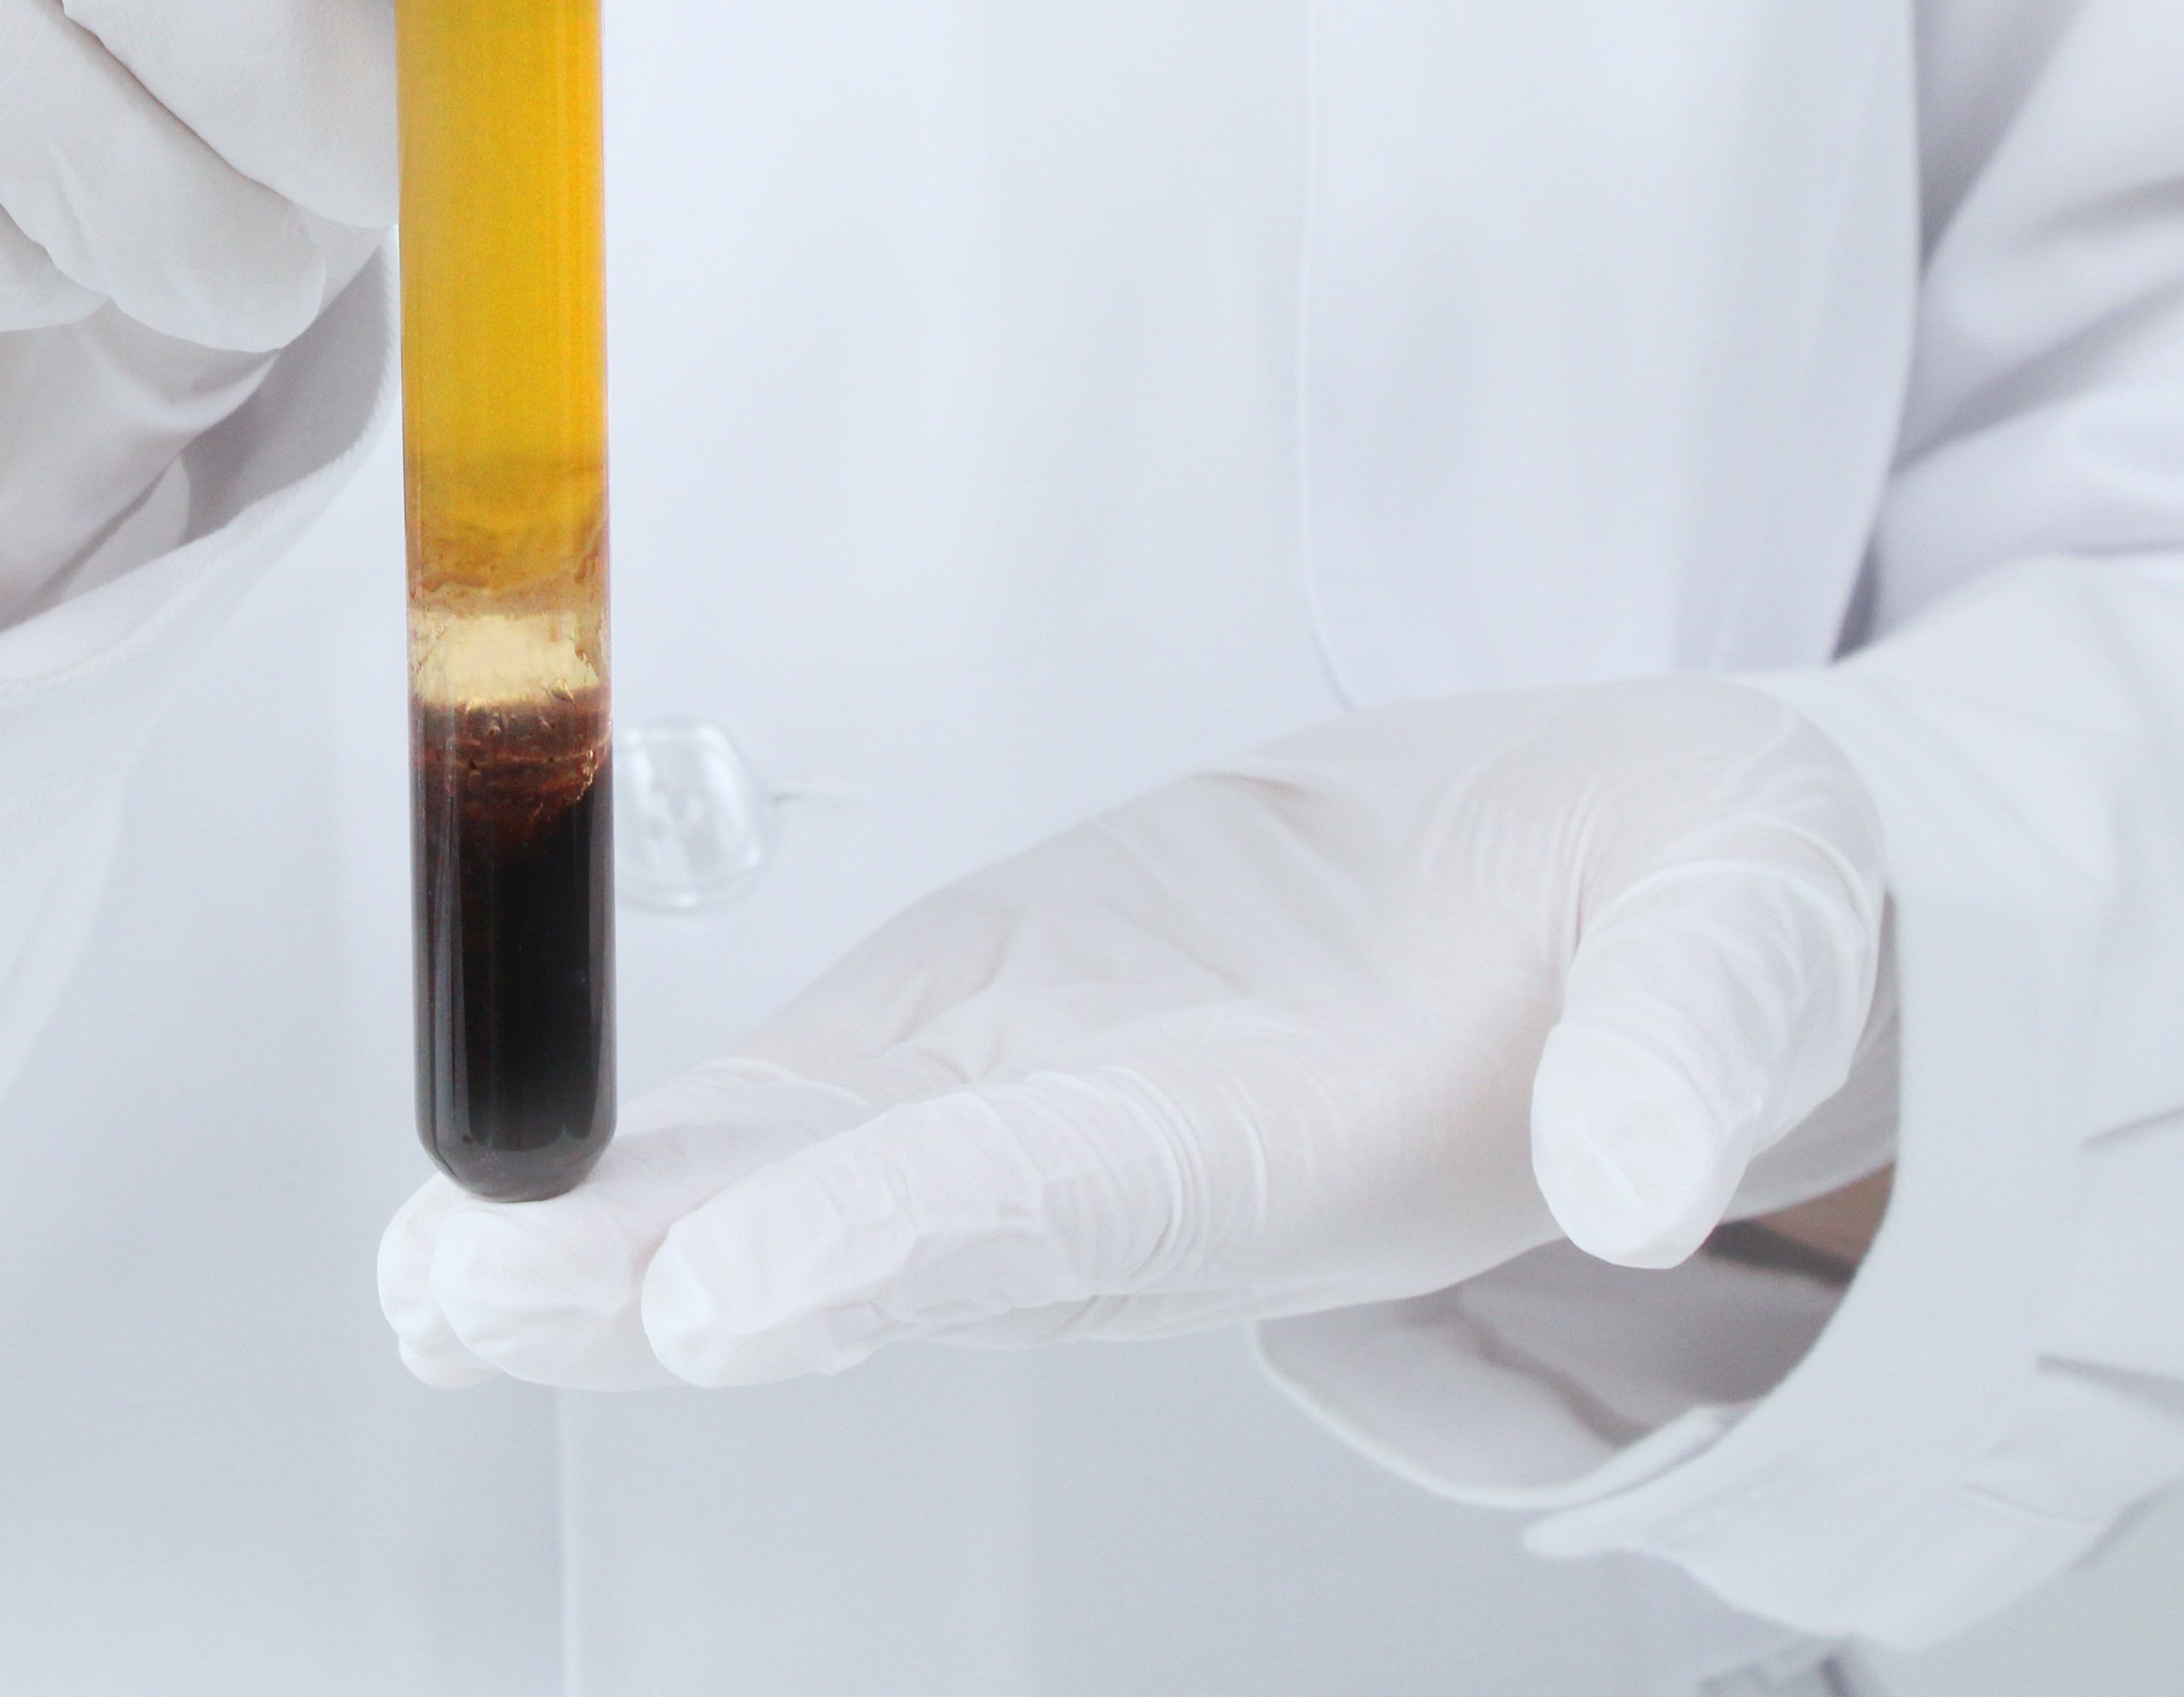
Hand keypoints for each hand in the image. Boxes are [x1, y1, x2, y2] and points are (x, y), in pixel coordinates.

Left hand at [382, 680, 1890, 1387]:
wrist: (1618, 883)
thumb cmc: (1695, 911)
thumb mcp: (1755, 932)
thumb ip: (1702, 1044)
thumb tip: (1664, 1184)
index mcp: (1306, 1156)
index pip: (1073, 1212)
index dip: (901, 1246)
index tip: (725, 1300)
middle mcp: (1138, 1177)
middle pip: (877, 1240)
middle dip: (663, 1282)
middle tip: (460, 1294)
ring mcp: (1039, 1111)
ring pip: (799, 1188)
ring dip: (609, 1239)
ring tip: (428, 1271)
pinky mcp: (985, 1029)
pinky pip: (798, 1101)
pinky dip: (648, 1148)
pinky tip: (505, 1184)